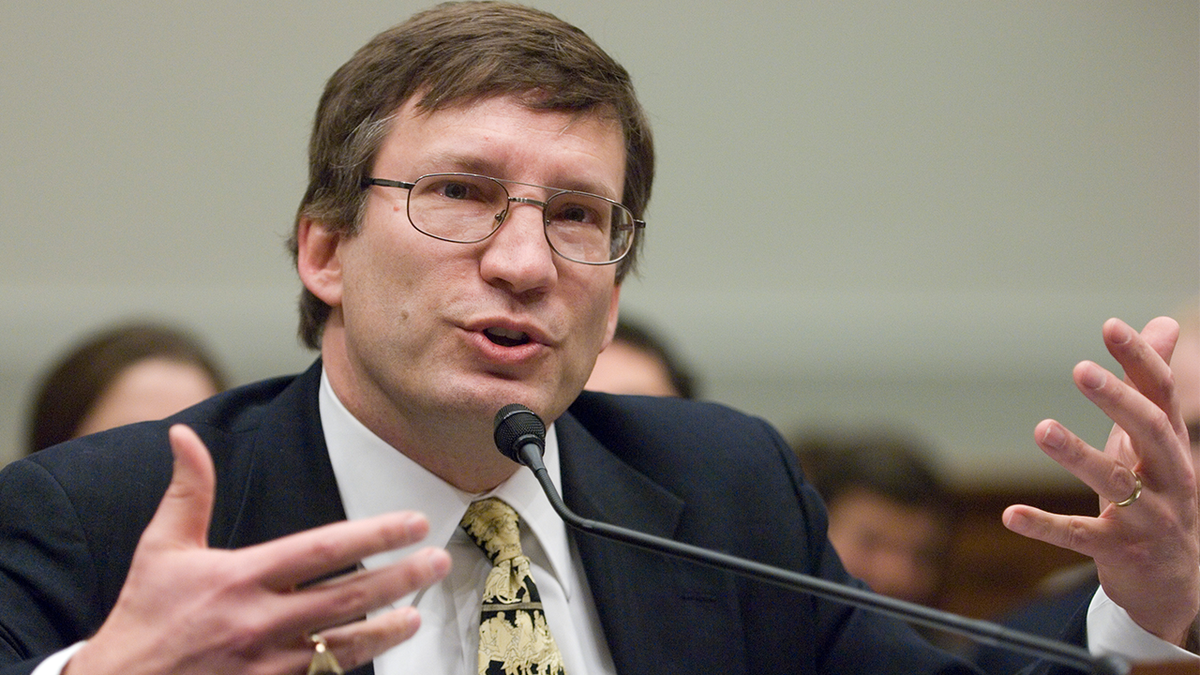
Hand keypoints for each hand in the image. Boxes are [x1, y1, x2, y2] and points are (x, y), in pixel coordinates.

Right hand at [64, 424, 451, 674]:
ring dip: (388, 627)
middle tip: (437, 561)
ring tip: (419, 611)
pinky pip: (325, 674)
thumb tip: (183, 436)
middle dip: (400, 577)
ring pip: (344, 643)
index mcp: (240, 578)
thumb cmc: (144, 617)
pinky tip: (379, 647)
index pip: (323, 550)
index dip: (374, 535)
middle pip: (348, 596)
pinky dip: (355, 660)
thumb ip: (187, 492)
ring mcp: (267, 663)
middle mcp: (260, 621)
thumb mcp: (161, 549)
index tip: (411, 524)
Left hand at [1003, 317, 1198, 645]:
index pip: (1163, 395)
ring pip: (1116, 482)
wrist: (1181, 585)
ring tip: (1041, 428)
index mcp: (1174, 446)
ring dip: (1077, 455)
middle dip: (1118, 400)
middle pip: (1151, 432)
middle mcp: (1170, 478)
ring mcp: (1146, 517)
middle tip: (1081, 370)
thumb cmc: (1161, 495)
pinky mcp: (1119, 551)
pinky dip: (1044, 526)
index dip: (1140, 360)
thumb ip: (1151, 386)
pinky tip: (1010, 515)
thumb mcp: (1157, 442)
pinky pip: (1079, 537)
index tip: (1110, 326)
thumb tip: (1161, 323)